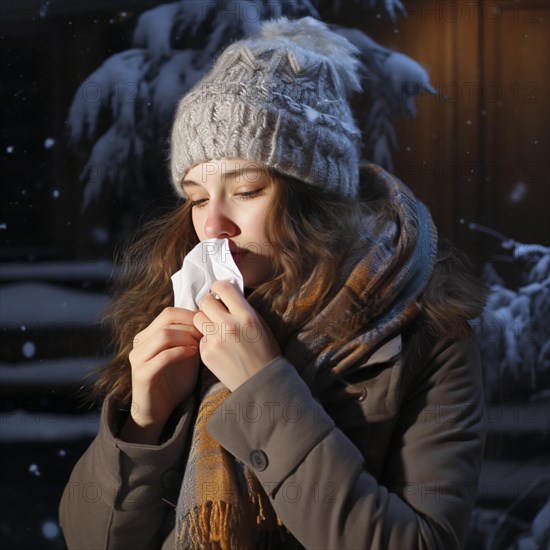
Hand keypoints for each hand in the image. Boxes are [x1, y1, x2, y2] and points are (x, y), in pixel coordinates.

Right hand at [120, 307, 201, 443]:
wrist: (158, 411)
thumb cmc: (175, 381)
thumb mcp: (186, 354)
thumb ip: (192, 337)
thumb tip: (209, 318)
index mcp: (148, 334)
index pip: (170, 312)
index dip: (191, 315)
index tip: (208, 324)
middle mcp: (140, 341)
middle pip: (166, 318)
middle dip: (191, 324)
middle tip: (207, 333)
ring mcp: (138, 357)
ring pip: (164, 335)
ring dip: (187, 337)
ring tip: (200, 345)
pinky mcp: (141, 374)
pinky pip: (163, 356)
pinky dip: (181, 352)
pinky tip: (194, 354)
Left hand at [193, 281, 279, 390]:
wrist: (261, 383)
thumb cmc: (265, 352)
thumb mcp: (261, 324)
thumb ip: (243, 308)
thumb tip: (226, 295)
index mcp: (246, 315)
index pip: (223, 287)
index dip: (219, 288)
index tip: (220, 293)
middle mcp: (229, 326)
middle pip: (206, 301)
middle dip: (210, 304)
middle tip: (217, 311)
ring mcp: (216, 341)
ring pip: (198, 318)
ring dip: (205, 320)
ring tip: (216, 329)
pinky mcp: (206, 354)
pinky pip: (200, 337)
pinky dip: (207, 339)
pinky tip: (219, 347)